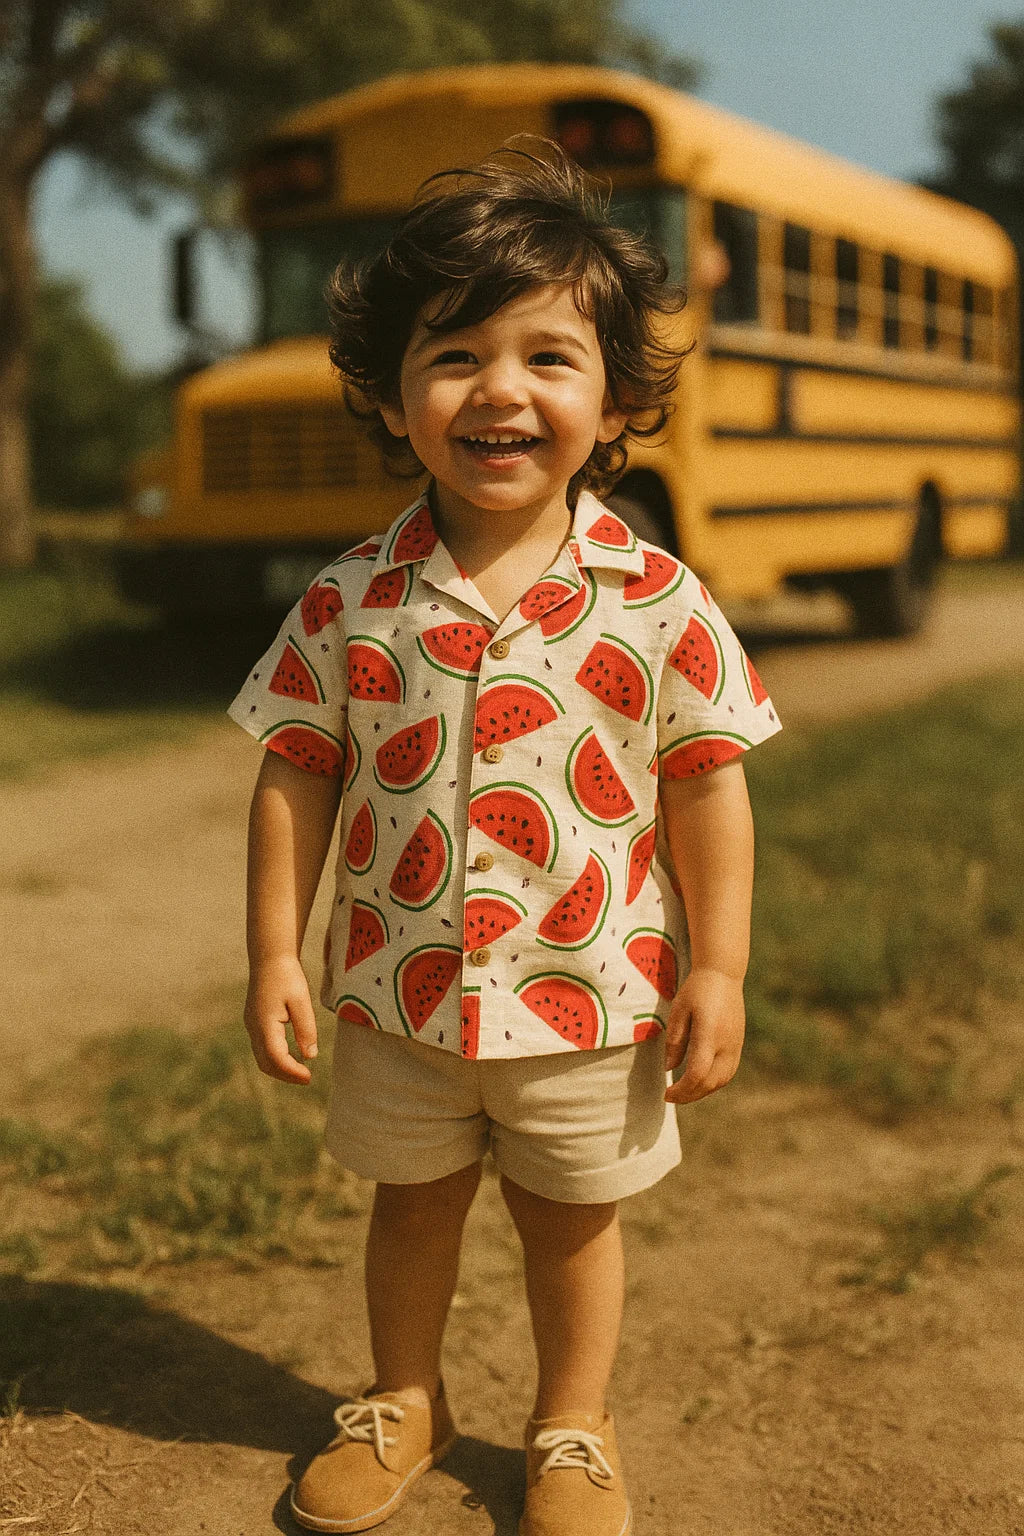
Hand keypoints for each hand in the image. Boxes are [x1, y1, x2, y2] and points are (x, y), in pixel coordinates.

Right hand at [244, 954, 318, 1083]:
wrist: (269, 957)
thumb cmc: (287, 976)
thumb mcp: (301, 1001)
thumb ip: (306, 1029)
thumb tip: (310, 1056)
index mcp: (264, 1024)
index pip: (276, 1058)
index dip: (292, 1072)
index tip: (310, 1077)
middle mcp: (254, 1028)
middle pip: (266, 1063)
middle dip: (285, 1075)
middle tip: (307, 1078)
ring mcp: (251, 1025)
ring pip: (262, 1057)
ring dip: (280, 1068)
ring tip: (300, 1071)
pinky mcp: (254, 1022)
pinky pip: (262, 1048)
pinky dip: (276, 1057)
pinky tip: (292, 1055)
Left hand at [663, 967, 744, 1103]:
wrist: (723, 975)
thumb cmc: (696, 990)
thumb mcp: (679, 1011)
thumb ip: (675, 1041)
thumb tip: (670, 1068)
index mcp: (709, 1034)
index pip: (697, 1073)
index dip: (682, 1089)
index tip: (666, 1093)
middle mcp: (726, 1044)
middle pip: (710, 1082)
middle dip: (690, 1095)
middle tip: (671, 1097)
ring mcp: (735, 1045)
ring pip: (722, 1080)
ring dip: (702, 1091)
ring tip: (684, 1092)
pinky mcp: (738, 1045)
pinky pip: (728, 1072)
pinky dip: (713, 1083)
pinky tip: (699, 1082)